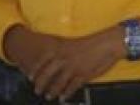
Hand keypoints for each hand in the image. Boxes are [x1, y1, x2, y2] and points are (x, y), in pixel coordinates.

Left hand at [5, 25, 124, 99]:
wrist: (109, 43)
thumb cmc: (94, 43)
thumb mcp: (75, 44)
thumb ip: (64, 52)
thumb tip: (56, 62)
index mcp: (63, 48)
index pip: (43, 59)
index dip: (35, 69)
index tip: (29, 76)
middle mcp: (65, 58)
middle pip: (47, 73)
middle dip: (40, 83)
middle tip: (37, 90)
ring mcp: (74, 67)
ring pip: (58, 82)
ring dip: (52, 90)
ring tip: (49, 96)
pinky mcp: (83, 75)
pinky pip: (72, 87)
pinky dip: (66, 93)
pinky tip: (64, 97)